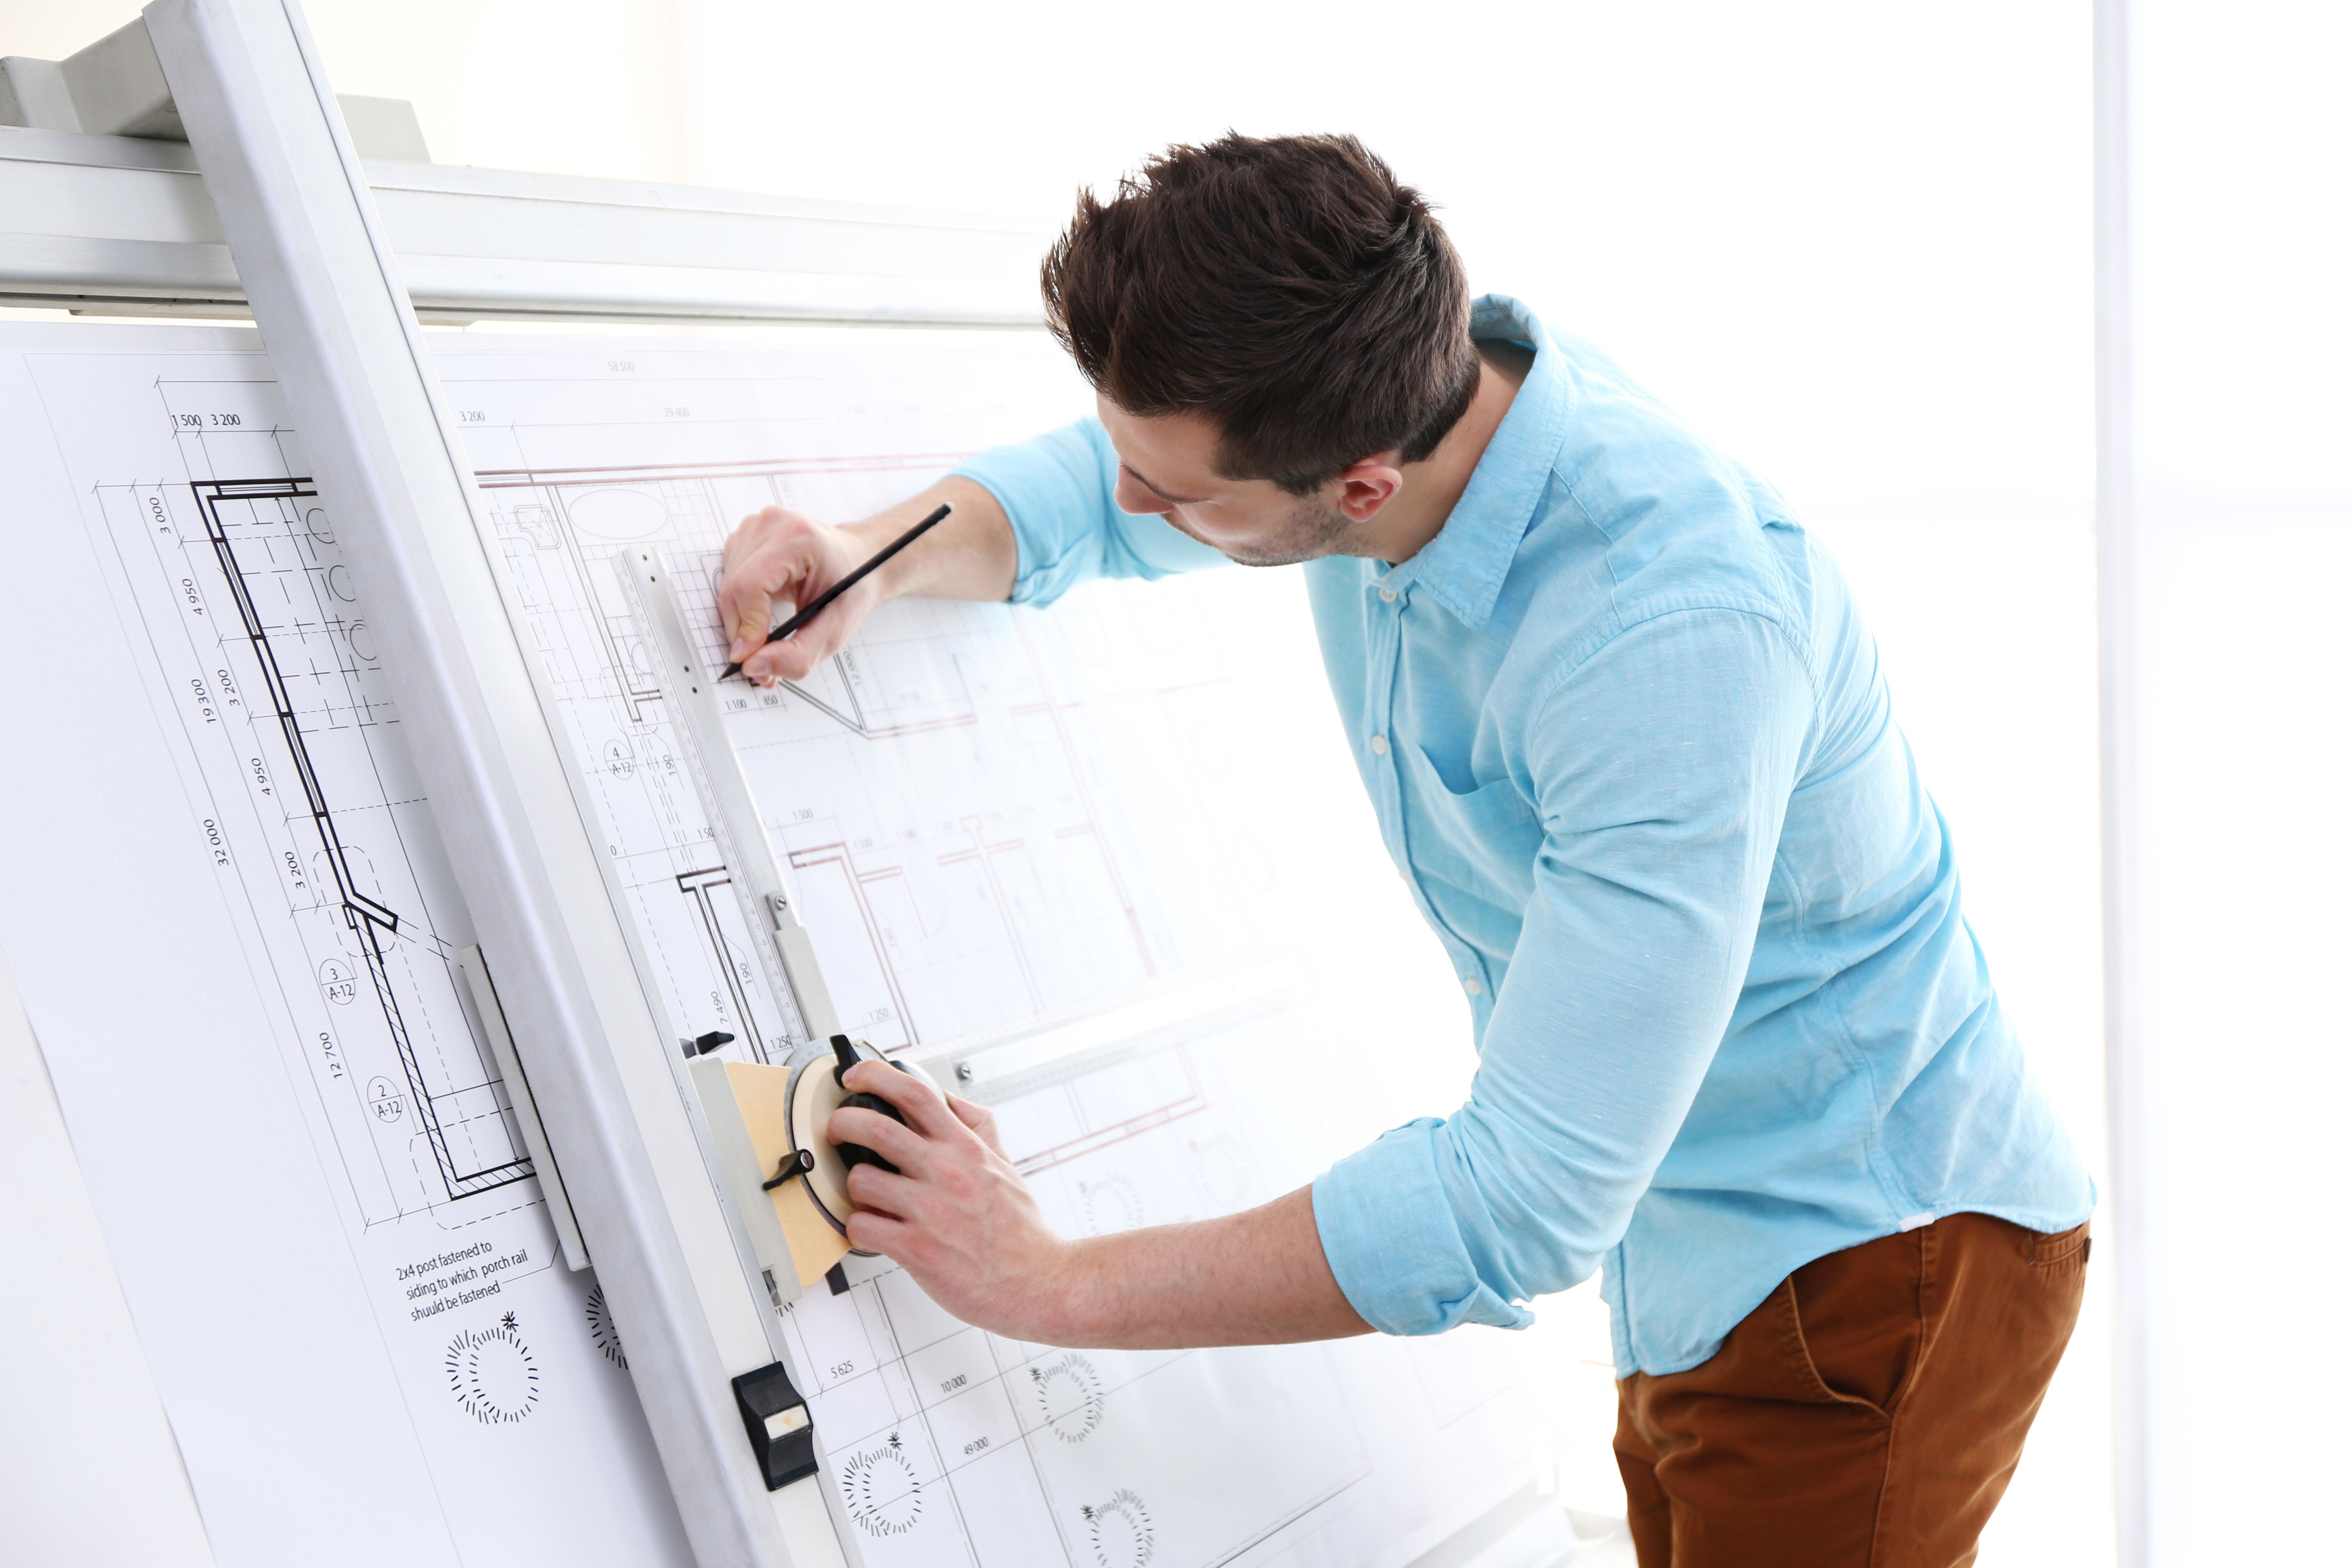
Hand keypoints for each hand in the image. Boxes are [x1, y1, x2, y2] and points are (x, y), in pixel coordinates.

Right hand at [715, 506, 881, 684]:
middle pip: (734, 589)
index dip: (746, 626)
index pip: (752, 585)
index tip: (749, 660)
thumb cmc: (851, 588)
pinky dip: (740, 605)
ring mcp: (755, 527)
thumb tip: (753, 668)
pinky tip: (762, 611)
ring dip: (740, 621)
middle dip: (742, 633)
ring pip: (727, 587)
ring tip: (765, 639)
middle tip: (758, 665)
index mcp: (798, 538)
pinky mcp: (745, 536)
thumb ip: (798, 655)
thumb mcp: (835, 629)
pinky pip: (728, 579)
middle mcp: (771, 525)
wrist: (858, 561)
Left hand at [827, 1060, 1076, 1338]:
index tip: (856, 1076)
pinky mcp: (917, 1249)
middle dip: (843, 1123)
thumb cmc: (1019, 1230)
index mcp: (965, 1148)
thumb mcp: (1004, 1165)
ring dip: (854, 1186)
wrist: (1037, 1282)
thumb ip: (977, 1127)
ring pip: (860, 1179)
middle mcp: (947, 1173)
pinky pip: (862, 1226)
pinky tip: (874, 1228)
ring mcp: (930, 1211)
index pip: (917, 1092)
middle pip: (875, 1127)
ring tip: (867, 1195)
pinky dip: (858, 1227)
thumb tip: (951, 1100)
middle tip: (838, 1130)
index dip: (876, 1075)